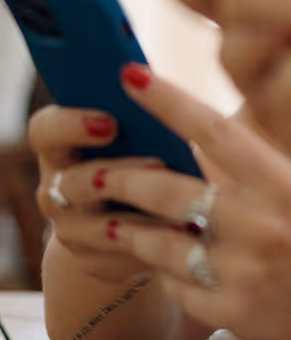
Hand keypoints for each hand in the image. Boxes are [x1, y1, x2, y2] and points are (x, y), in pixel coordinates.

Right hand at [28, 104, 172, 282]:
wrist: (154, 214)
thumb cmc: (161, 153)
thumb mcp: (162, 128)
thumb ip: (165, 109)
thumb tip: (195, 78)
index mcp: (65, 144)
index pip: (46, 129)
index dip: (71, 125)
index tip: (111, 123)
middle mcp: (59, 186)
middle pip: (70, 182)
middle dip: (119, 173)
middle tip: (161, 165)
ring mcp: (71, 227)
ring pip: (96, 226)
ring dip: (141, 217)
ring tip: (184, 207)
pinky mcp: (92, 261)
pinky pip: (116, 259)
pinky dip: (152, 249)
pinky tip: (183, 238)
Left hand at [100, 69, 290, 339]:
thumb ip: (281, 150)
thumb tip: (237, 112)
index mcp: (287, 185)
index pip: (217, 133)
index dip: (170, 102)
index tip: (132, 78)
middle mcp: (260, 227)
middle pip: (167, 192)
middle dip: (120, 178)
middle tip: (94, 171)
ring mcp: (241, 273)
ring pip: (157, 244)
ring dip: (128, 230)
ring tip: (110, 221)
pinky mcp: (229, 314)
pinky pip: (176, 286)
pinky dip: (166, 271)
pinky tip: (166, 262)